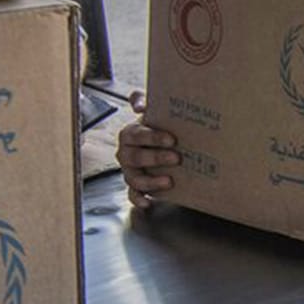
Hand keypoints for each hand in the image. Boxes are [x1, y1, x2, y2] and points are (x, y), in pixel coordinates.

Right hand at [116, 90, 178, 210]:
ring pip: (134, 178)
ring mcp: (130, 171)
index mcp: (130, 134)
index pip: (136, 135)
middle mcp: (126, 153)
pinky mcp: (136, 186)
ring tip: (169, 181)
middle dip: (156, 158)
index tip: (172, 139)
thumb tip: (138, 102)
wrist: (161, 144)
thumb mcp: (155, 112)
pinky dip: (138, 199)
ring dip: (150, 181)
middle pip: (135, 157)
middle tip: (177, 157)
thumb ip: (145, 102)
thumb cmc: (158, 127)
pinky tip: (148, 202)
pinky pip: (132, 195)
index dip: (153, 137)